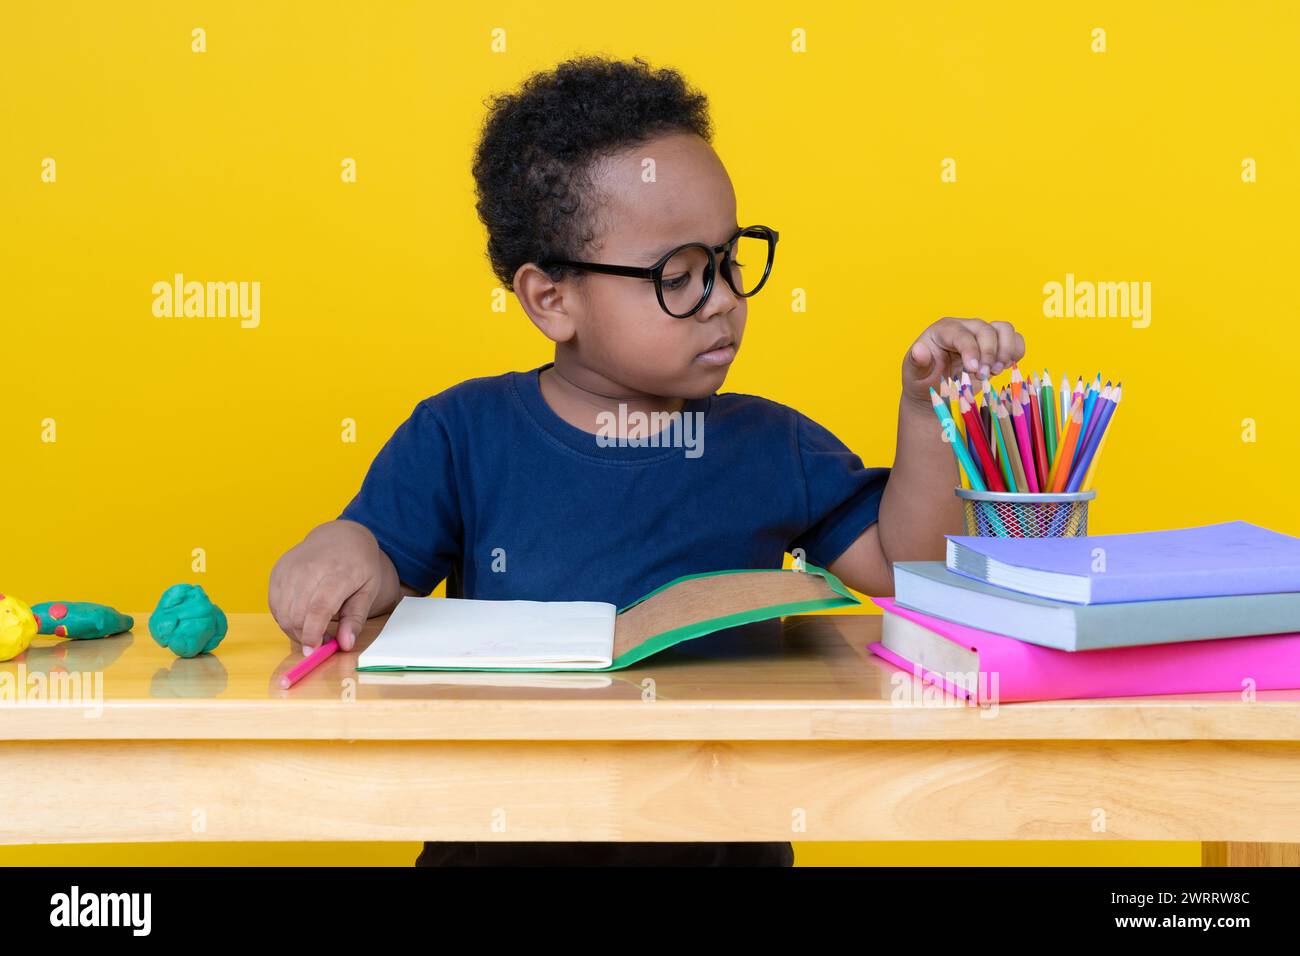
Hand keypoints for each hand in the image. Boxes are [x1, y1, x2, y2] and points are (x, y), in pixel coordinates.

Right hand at [267, 521, 385, 652]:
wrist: (340, 535)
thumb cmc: (358, 564)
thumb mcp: (369, 590)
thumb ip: (356, 619)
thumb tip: (345, 644)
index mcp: (338, 573)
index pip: (319, 607)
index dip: (313, 632)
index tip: (314, 650)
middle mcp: (310, 569)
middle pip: (297, 613)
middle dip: (305, 636)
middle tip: (321, 640)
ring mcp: (290, 569)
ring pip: (283, 612)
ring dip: (294, 629)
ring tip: (313, 627)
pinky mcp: (277, 571)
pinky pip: (274, 604)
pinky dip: (285, 617)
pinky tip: (301, 615)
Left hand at [902, 317, 1024, 404]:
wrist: (935, 391)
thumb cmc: (922, 380)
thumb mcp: (913, 374)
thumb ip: (917, 362)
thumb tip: (919, 350)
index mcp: (942, 330)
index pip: (961, 334)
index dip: (970, 350)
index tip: (973, 370)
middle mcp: (964, 328)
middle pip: (986, 330)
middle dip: (989, 354)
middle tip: (984, 375)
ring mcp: (981, 335)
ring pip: (1004, 329)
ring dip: (1005, 351)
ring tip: (996, 371)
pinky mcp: (995, 345)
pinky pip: (1014, 339)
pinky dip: (1016, 352)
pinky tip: (1005, 367)